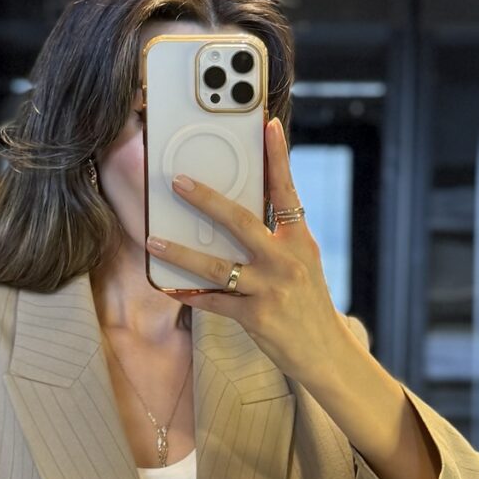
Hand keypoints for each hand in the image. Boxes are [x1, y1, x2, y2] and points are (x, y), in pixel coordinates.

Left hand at [145, 116, 348, 380]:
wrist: (326, 353)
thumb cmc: (309, 305)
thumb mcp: (302, 264)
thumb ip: (278, 238)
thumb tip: (239, 214)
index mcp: (300, 240)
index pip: (287, 190)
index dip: (277, 157)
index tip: (267, 125)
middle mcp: (287, 260)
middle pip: (241, 221)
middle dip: (206, 199)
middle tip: (178, 181)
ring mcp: (271, 288)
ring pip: (217, 265)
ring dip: (180, 252)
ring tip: (153, 240)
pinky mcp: (257, 316)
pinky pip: (214, 301)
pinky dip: (189, 294)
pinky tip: (168, 286)